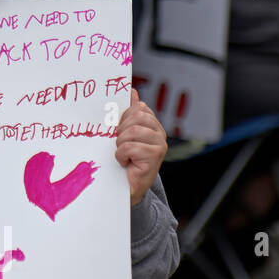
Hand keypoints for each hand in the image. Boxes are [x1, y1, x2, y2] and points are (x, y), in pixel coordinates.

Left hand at [116, 89, 167, 207]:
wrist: (126, 187)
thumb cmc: (124, 159)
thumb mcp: (123, 133)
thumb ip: (129, 113)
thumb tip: (132, 91)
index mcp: (152, 125)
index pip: (139, 108)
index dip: (124, 118)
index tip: (119, 130)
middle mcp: (159, 134)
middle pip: (136, 117)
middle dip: (121, 130)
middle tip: (120, 144)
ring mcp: (159, 145)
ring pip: (132, 131)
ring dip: (120, 144)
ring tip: (122, 154)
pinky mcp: (155, 156)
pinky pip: (130, 147)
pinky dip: (121, 155)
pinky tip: (125, 162)